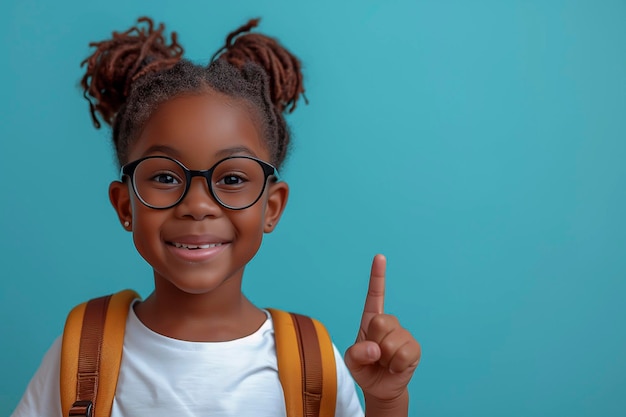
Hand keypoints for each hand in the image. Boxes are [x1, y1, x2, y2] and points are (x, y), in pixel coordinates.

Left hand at [344, 254, 420, 401]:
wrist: (380, 388)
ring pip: (391, 342)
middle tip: (375, 355)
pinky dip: (396, 366)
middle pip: (380, 322)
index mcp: (371, 319)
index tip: (379, 257)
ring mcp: (403, 334)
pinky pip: (404, 354)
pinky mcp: (414, 348)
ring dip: (385, 358)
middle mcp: (389, 322)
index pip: (375, 295)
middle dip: (374, 343)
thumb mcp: (351, 362)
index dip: (377, 276)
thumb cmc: (365, 368)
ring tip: (385, 362)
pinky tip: (395, 367)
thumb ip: (356, 354)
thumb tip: (375, 349)